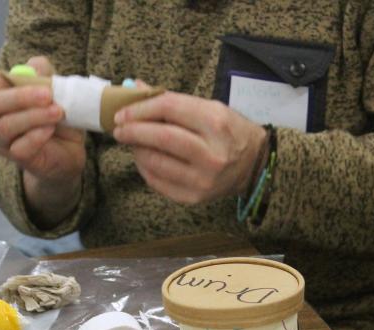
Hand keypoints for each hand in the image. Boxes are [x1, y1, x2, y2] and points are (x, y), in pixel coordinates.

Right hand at [0, 58, 85, 226]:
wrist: (70, 149)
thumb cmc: (56, 115)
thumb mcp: (55, 89)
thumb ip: (44, 74)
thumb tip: (33, 68)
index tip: (4, 76)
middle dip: (22, 97)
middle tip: (48, 95)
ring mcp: (2, 138)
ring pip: (7, 125)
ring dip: (34, 116)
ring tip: (57, 112)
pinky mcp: (15, 157)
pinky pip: (20, 147)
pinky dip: (37, 136)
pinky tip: (50, 130)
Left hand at [112, 92, 267, 204]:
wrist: (254, 164)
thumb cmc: (228, 131)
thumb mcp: (208, 107)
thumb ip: (171, 100)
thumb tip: (133, 88)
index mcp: (216, 122)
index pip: (169, 109)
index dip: (140, 109)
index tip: (122, 113)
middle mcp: (212, 153)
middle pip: (162, 138)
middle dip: (133, 131)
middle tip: (118, 129)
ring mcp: (203, 178)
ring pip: (156, 162)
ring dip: (137, 150)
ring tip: (131, 143)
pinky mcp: (195, 197)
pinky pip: (158, 183)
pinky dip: (145, 169)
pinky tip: (144, 159)